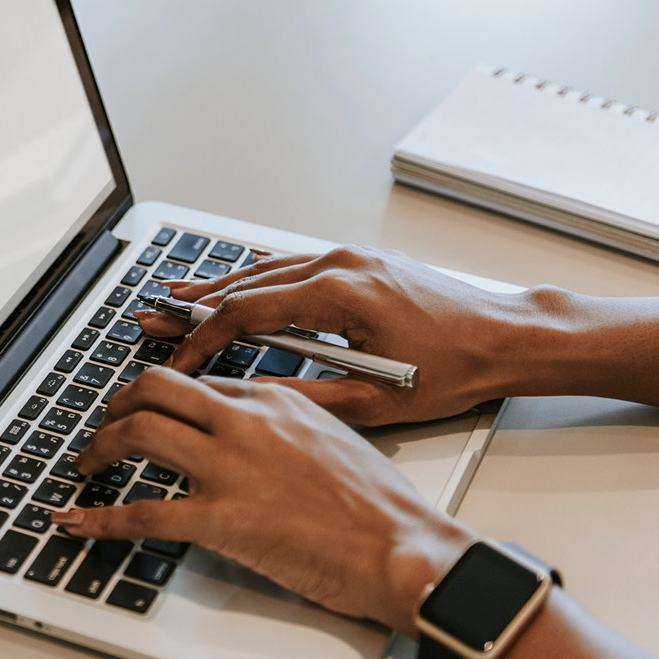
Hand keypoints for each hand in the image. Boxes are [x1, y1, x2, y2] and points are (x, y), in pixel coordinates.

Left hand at [49, 367, 475, 633]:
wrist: (402, 546)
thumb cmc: (380, 505)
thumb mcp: (333, 439)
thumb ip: (287, 429)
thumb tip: (255, 441)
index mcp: (274, 399)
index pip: (198, 381)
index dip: (159, 392)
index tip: (142, 404)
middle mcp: (245, 420)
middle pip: (156, 387)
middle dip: (117, 404)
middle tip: (105, 426)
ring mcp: (230, 466)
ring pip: (138, 432)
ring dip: (100, 447)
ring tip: (87, 465)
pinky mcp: (221, 517)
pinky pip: (142, 512)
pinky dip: (99, 517)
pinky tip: (75, 522)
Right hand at [140, 246, 525, 425]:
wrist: (506, 338)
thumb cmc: (456, 368)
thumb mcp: (375, 400)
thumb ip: (304, 396)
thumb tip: (250, 397)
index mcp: (340, 293)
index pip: (248, 312)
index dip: (204, 337)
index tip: (179, 359)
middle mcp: (340, 264)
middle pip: (247, 283)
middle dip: (195, 304)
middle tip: (153, 314)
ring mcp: (350, 257)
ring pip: (267, 269)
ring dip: (220, 284)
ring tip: (176, 295)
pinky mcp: (360, 263)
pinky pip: (293, 265)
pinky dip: (257, 277)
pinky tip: (234, 281)